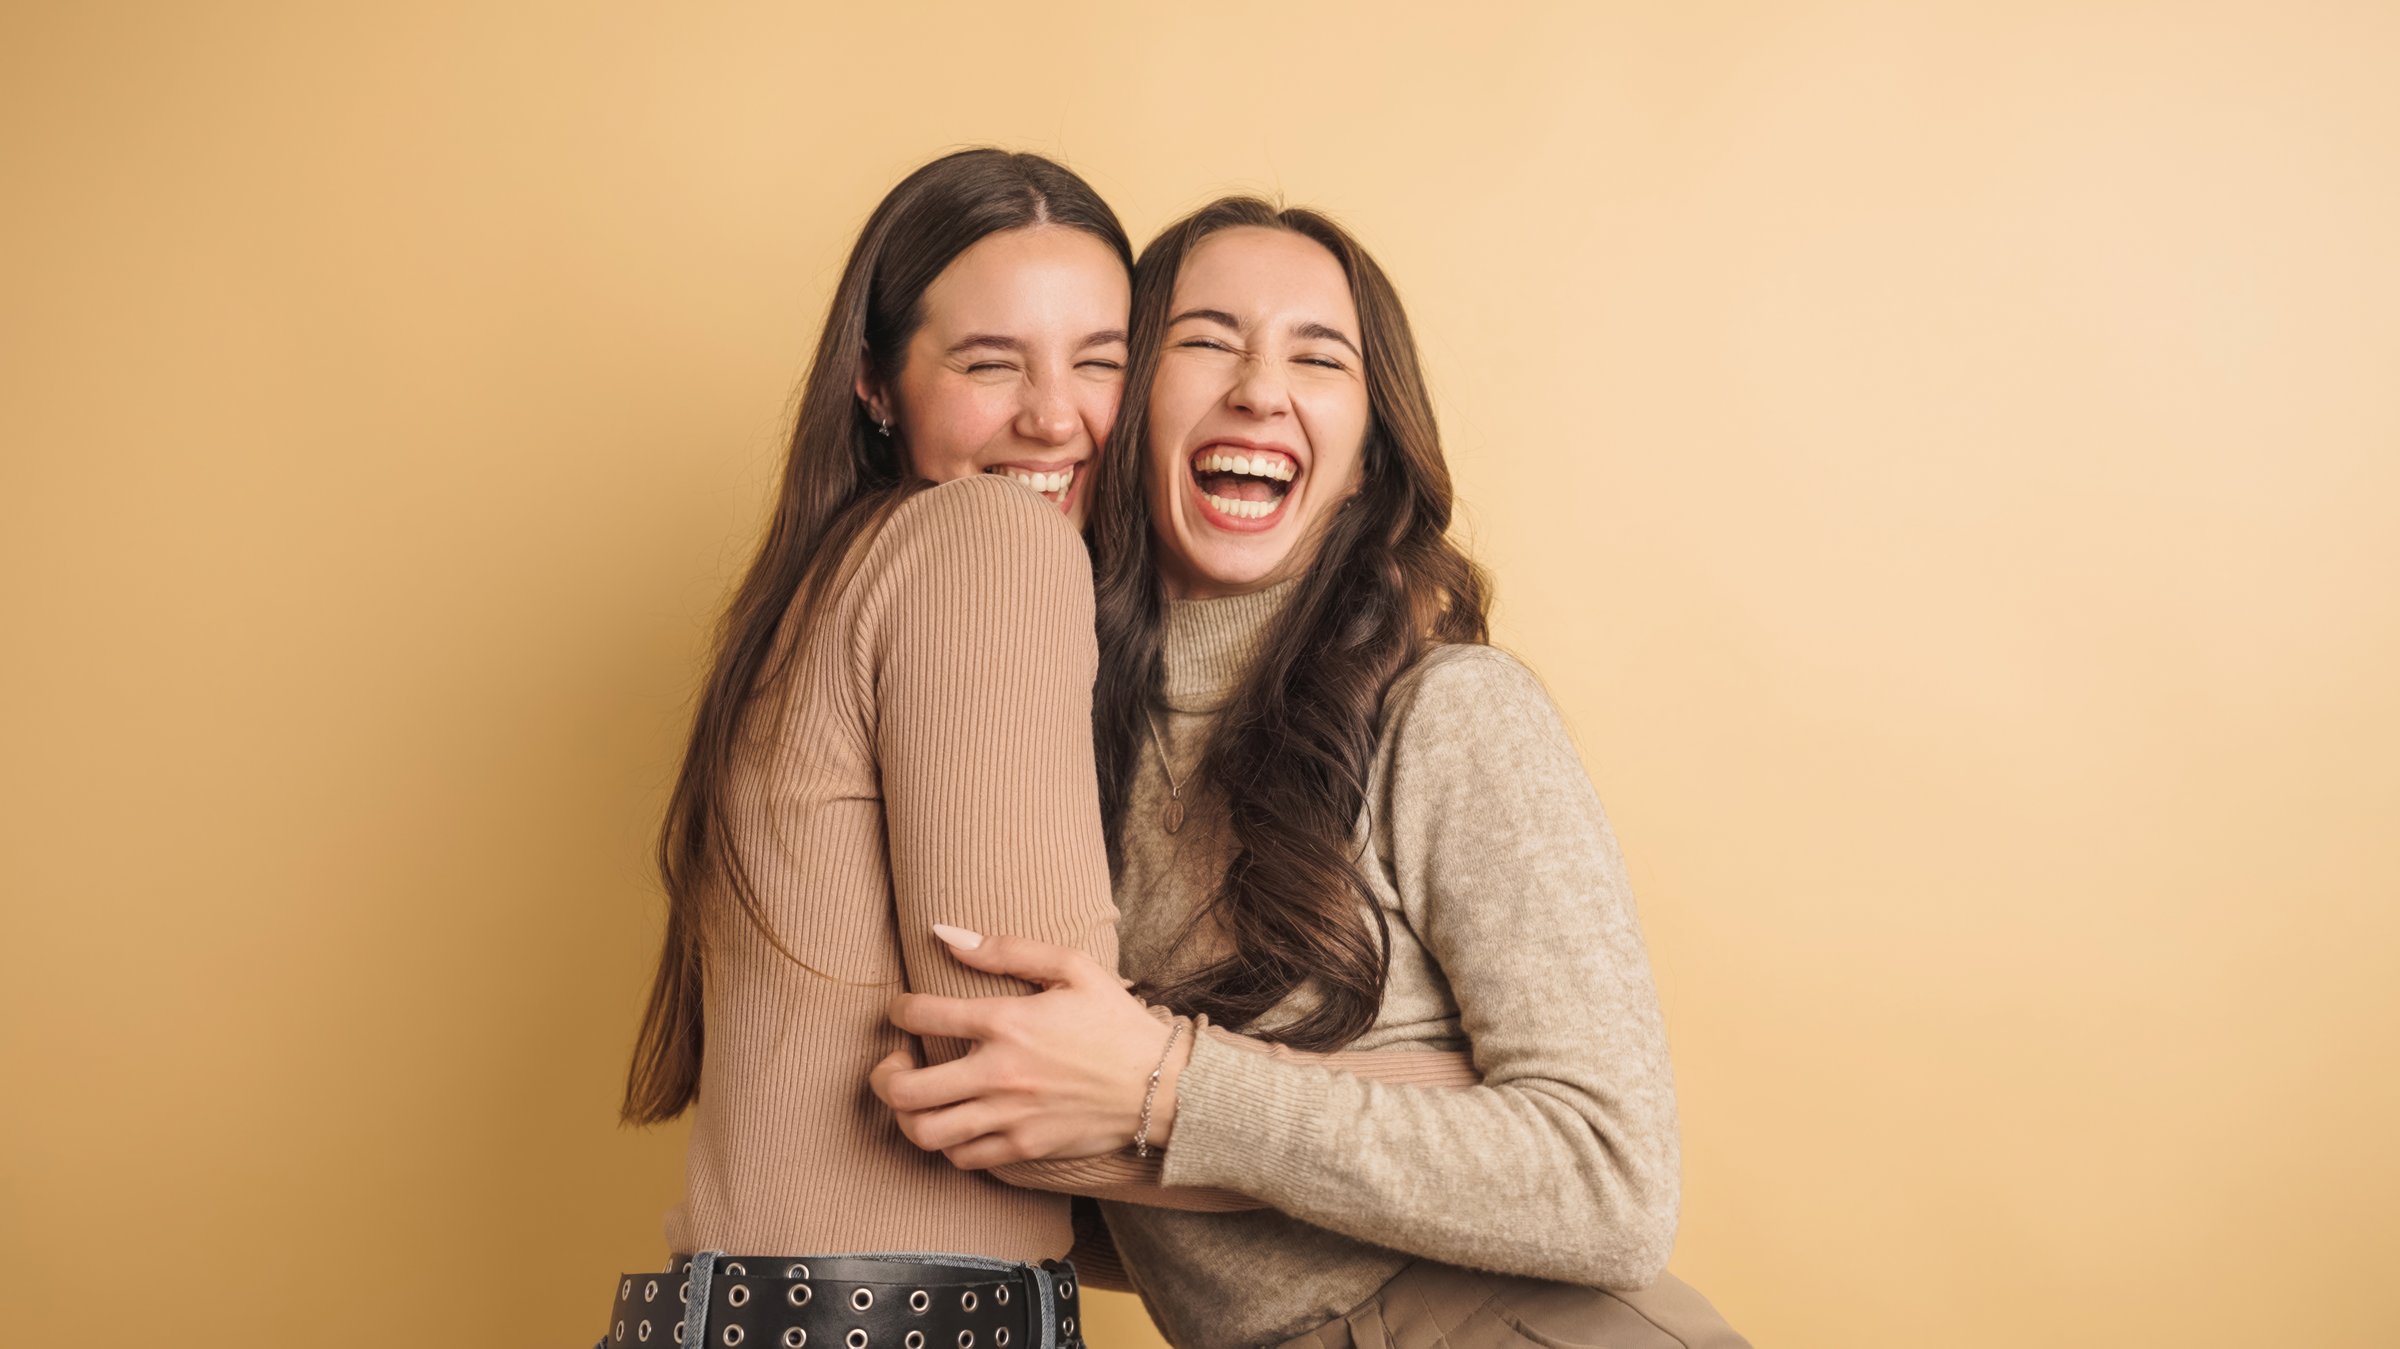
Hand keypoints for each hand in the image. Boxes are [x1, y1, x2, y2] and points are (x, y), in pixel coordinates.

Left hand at [868, 925, 1194, 1170]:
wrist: (1161, 1086)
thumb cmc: (1116, 1022)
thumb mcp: (1072, 968)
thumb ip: (1005, 949)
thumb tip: (944, 934)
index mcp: (1009, 1021)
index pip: (923, 1015)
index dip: (899, 1009)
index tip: (904, 1009)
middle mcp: (1000, 1074)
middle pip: (907, 1089)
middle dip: (883, 1075)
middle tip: (893, 1063)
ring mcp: (1010, 1117)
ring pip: (925, 1131)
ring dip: (906, 1114)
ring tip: (915, 1098)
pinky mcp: (1023, 1149)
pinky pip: (961, 1157)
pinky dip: (946, 1142)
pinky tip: (954, 1122)